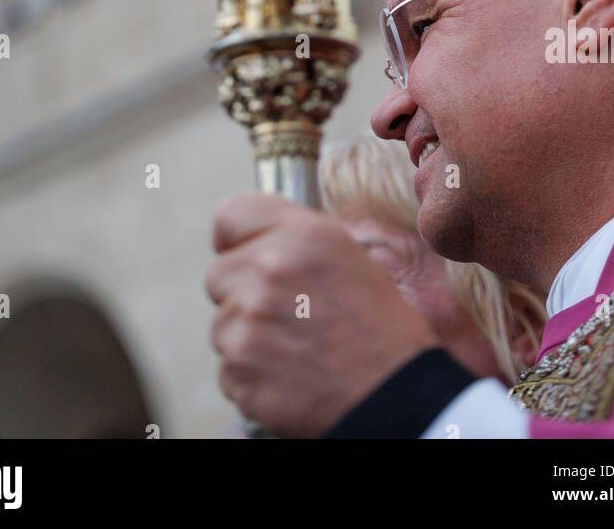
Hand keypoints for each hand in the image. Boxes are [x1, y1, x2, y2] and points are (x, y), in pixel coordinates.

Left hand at [206, 193, 436, 437]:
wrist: (395, 398)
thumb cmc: (382, 329)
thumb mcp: (349, 259)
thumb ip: (295, 243)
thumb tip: (253, 244)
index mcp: (302, 235)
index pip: (230, 216)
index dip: (236, 240)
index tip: (244, 256)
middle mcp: (269, 269)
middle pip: (218, 275)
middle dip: (241, 294)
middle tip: (285, 315)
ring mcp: (248, 322)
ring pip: (222, 325)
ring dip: (247, 339)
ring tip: (295, 351)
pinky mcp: (239, 371)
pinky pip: (227, 369)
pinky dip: (250, 377)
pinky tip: (289, 378)